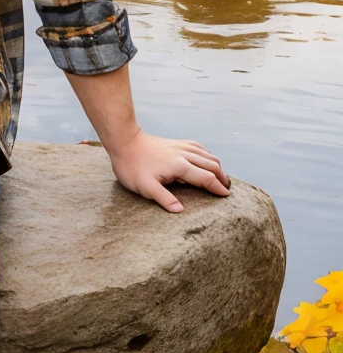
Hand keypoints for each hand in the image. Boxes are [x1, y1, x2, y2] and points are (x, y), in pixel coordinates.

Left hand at [106, 131, 230, 213]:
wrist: (125, 142)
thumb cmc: (132, 166)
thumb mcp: (145, 187)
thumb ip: (164, 198)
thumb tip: (180, 210)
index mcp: (180, 166)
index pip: (206, 178)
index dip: (218, 188)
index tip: (226, 196)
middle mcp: (185, 154)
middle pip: (212, 165)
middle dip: (222, 177)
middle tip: (227, 189)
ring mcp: (182, 146)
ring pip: (208, 155)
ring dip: (217, 167)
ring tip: (222, 178)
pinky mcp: (177, 143)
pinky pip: (199, 148)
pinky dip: (208, 156)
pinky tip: (208, 160)